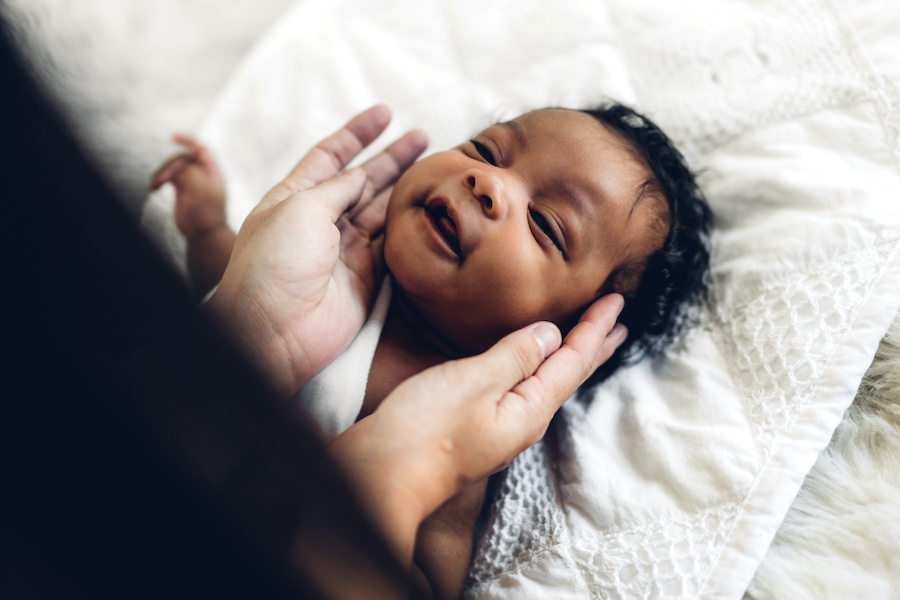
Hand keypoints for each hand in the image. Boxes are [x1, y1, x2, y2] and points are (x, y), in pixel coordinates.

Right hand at [149, 134, 226, 240]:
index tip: (173, 137)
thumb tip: (175, 167)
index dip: (188, 141)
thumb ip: (188, 171)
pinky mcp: (182, 190)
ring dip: (162, 173)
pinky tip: (153, 187)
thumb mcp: (199, 188)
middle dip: (169, 165)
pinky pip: (169, 177)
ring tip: (154, 185)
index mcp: (212, 172)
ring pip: (173, 168)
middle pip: (182, 159)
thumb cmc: (206, 212)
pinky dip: (160, 180)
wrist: (203, 234)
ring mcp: (192, 182)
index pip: (201, 150)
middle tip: (161, 179)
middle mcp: (202, 174)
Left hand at [208, 105, 426, 395]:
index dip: (356, 133)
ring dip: (404, 186)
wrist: (276, 329)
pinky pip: (391, 244)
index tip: (384, 113)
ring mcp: (343, 250)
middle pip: (360, 181)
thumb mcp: (301, 207)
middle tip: (422, 136)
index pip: (329, 156)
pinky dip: (408, 224)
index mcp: (293, 198)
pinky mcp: (365, 277)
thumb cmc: (275, 263)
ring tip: (433, 163)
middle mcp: (319, 221)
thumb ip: (337, 187)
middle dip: (390, 157)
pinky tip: (427, 205)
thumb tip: (361, 175)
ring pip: (380, 209)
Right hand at [330, 293, 626, 561]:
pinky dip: (536, 367)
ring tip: (586, 340)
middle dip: (593, 346)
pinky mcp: (475, 426)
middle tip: (619, 323)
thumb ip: (515, 356)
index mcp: (530, 409)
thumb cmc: (424, 430)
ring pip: (546, 383)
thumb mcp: (474, 382)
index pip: (573, 361)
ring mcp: (499, 426)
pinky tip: (529, 365)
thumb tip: (549, 335)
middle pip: (567, 376)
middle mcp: (522, 421)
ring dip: (568, 356)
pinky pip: (520, 388)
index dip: (595, 329)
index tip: (616, 301)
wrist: (382, 477)